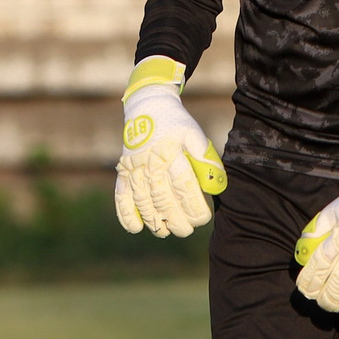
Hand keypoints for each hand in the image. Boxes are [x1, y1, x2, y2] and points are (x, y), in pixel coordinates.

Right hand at [114, 58, 226, 236]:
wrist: (147, 106)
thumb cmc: (176, 124)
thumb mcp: (194, 134)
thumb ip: (205, 158)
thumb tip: (217, 186)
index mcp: (170, 153)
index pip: (183, 185)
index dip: (193, 206)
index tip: (203, 220)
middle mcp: (150, 162)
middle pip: (162, 197)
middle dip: (174, 219)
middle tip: (186, 231)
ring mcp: (134, 168)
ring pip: (142, 200)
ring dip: (153, 220)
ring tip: (164, 232)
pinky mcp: (123, 171)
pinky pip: (121, 195)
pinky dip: (125, 213)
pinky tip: (135, 228)